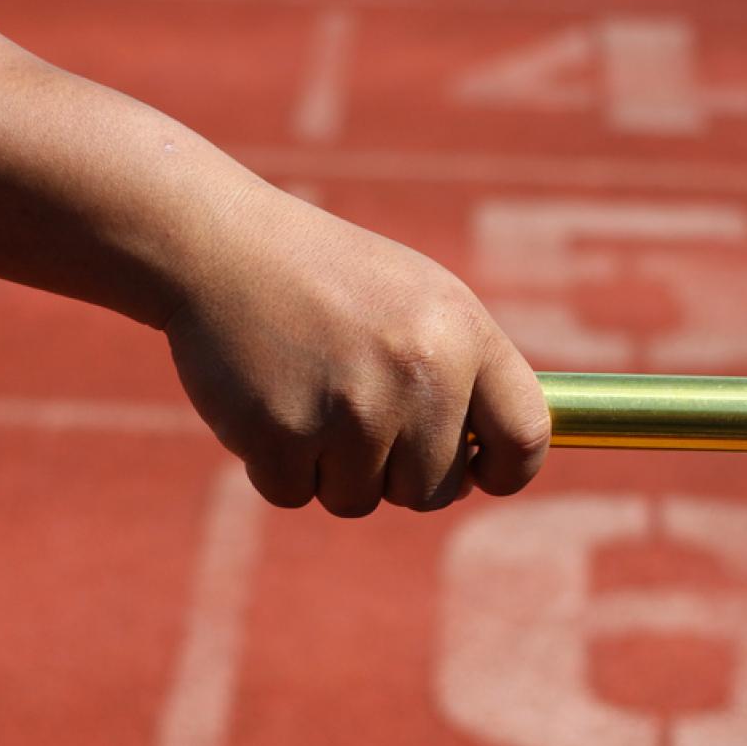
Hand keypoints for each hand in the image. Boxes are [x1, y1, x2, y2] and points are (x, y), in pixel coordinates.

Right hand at [163, 185, 549, 516]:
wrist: (221, 247)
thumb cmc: (328, 279)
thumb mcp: (419, 301)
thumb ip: (464, 375)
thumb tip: (489, 469)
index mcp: (464, 335)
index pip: (525, 436)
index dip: (504, 470)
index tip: (479, 472)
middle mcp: (419, 374)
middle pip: (433, 491)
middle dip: (394, 470)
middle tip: (354, 408)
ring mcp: (351, 410)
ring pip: (358, 499)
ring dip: (329, 467)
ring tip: (307, 391)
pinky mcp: (283, 436)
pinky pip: (294, 494)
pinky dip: (276, 464)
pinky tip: (266, 400)